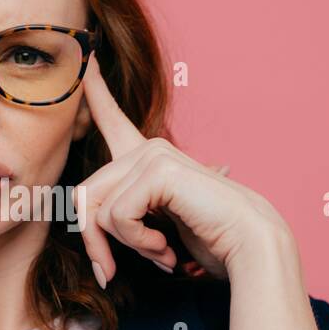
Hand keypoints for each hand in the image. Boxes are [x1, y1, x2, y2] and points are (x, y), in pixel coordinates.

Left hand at [76, 54, 295, 286]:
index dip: (96, 90)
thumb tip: (80, 216)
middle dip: (94, 243)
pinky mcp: (157, 169)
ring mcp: (152, 154)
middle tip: (112, 273)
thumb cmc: (208, 239)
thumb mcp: (155, 226)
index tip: (88, 56)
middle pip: (84, 195)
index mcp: (147, 157)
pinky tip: (168, 247)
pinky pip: (117, 217)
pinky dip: (139, 242)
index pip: (113, 119)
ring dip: (126, 246)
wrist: (248, 244)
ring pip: (97, 211)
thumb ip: (124, 214)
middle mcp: (146, 148)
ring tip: (161, 254)